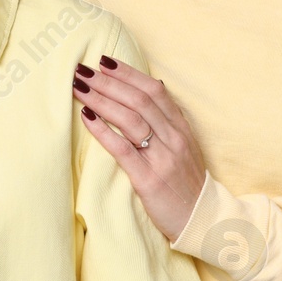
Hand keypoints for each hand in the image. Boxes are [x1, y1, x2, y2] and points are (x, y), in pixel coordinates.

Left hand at [72, 56, 206, 241]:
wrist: (202, 219)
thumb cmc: (186, 182)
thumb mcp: (184, 146)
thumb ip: (168, 120)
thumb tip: (152, 87)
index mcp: (180, 128)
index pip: (153, 90)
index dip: (128, 73)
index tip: (104, 61)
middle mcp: (173, 138)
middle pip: (138, 100)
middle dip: (108, 82)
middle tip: (82, 70)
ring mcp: (162, 158)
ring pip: (130, 119)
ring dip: (101, 100)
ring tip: (79, 88)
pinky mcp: (149, 179)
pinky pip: (123, 149)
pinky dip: (103, 131)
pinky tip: (87, 117)